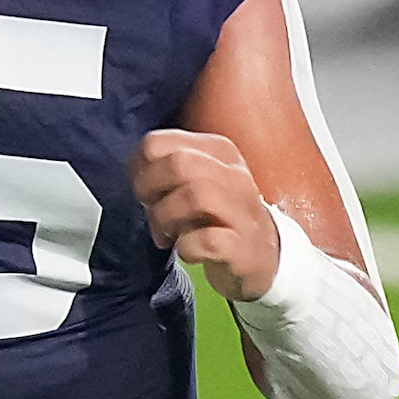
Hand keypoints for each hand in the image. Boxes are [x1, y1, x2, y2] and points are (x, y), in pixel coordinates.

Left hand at [131, 128, 283, 300]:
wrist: (263, 256)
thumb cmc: (217, 216)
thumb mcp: (192, 182)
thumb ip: (164, 171)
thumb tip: (134, 179)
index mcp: (216, 151)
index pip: (158, 142)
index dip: (138, 168)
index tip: (141, 189)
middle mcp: (234, 175)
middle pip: (178, 164)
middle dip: (150, 189)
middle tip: (150, 210)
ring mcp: (243, 210)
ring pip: (195, 195)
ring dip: (166, 218)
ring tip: (166, 233)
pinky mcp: (243, 246)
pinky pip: (208, 240)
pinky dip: (187, 247)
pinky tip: (187, 250)